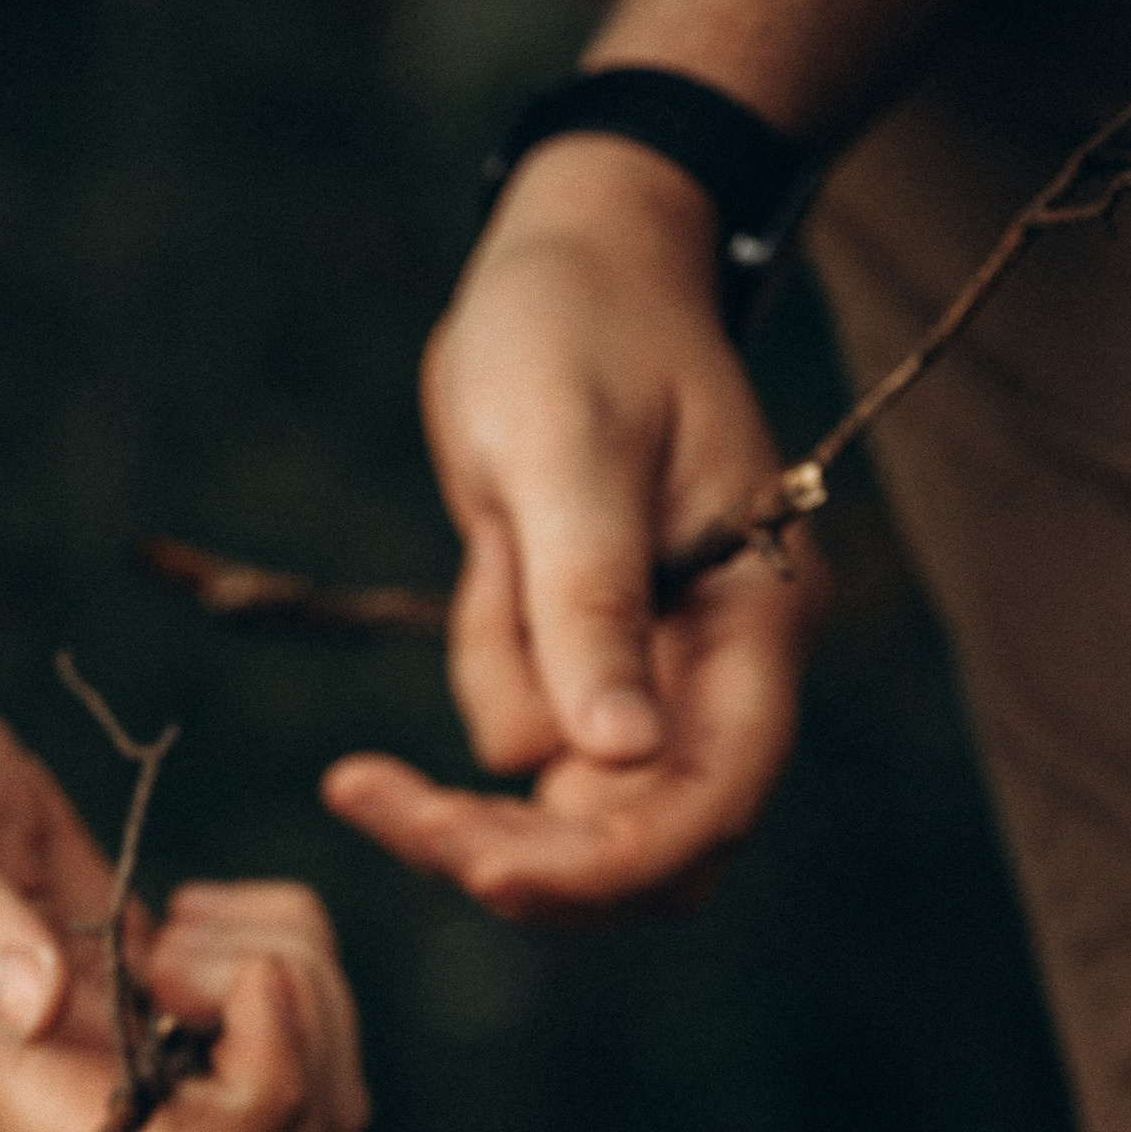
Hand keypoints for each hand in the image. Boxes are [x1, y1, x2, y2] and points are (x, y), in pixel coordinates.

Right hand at [0, 662, 369, 1131]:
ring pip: (300, 1109)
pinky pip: (290, 1041)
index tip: (243, 971)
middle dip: (292, 1034)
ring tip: (194, 912)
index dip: (252, 1094)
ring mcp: (119, 1066)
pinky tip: (205, 907)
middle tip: (192, 923)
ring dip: (303, 999)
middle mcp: (68, 1104)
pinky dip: (293, 964)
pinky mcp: (155, 1018)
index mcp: (1, 1093)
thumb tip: (41, 1006)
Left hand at [321, 137, 824, 923]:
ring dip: (489, 724)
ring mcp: (661, 680)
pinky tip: (491, 555)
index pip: (708, 806)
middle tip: (372, 795)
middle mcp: (725, 673)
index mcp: (758, 620)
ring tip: (488, 555)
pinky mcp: (592, 672)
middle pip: (638, 849)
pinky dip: (481, 672)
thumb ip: (590, 602)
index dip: (601, 868)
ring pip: (565, 811)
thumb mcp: (568, 450)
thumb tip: (616, 754)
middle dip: (512, 846)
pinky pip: (519, 737)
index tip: (476, 870)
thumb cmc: (577, 326)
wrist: (570, 261)